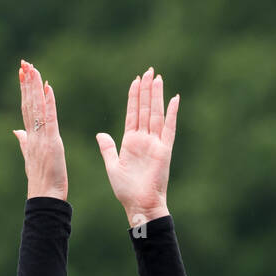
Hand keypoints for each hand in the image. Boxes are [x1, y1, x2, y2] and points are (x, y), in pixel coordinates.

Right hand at [13, 60, 66, 200]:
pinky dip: (48, 103)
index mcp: (30, 138)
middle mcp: (32, 135)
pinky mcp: (51, 142)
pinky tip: (48, 88)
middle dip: (26, 83)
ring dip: (34, 87)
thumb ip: (24, 142)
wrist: (45, 197)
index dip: (24, 91)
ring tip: (32, 68)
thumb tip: (16, 131)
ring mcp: (40, 138)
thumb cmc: (41, 181)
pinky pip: (49, 119)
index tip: (22, 74)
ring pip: (36, 107)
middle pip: (28, 104)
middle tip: (24, 63)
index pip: (26, 109)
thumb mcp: (30, 159)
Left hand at [96, 67, 178, 227]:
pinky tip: (175, 99)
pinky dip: (172, 114)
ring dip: (156, 96)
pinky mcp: (164, 151)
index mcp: (131, 142)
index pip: (133, 113)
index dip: (134, 96)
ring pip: (156, 114)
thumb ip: (108, 148)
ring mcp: (155, 144)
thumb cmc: (127, 191)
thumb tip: (100, 134)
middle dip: (146, 90)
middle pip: (145, 109)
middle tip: (149, 71)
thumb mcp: (112, 166)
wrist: (140, 205)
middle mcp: (144, 140)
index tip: (136, 80)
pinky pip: (169, 128)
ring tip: (157, 78)